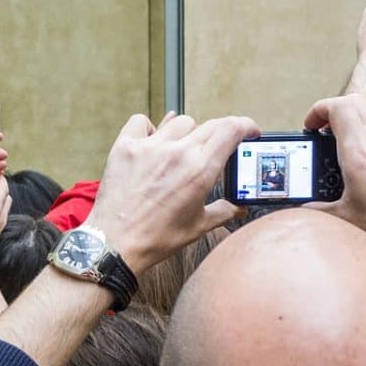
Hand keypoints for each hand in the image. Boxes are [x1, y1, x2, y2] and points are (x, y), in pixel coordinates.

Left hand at [84, 112, 259, 271]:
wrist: (115, 243)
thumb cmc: (156, 238)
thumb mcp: (198, 226)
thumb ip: (224, 211)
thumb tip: (239, 207)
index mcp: (200, 170)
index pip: (231, 129)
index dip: (246, 125)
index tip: (249, 131)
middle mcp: (177, 152)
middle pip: (209, 124)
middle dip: (219, 134)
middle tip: (216, 147)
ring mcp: (149, 147)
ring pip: (179, 122)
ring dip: (187, 132)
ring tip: (182, 150)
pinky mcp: (125, 147)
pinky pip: (141, 122)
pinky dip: (148, 127)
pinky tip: (151, 142)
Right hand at [302, 93, 365, 248]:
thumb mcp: (346, 218)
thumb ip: (319, 210)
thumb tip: (305, 210)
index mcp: (359, 151)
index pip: (338, 107)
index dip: (319, 110)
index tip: (311, 126)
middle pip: (355, 104)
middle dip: (333, 113)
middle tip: (323, 133)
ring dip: (352, 129)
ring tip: (341, 154)